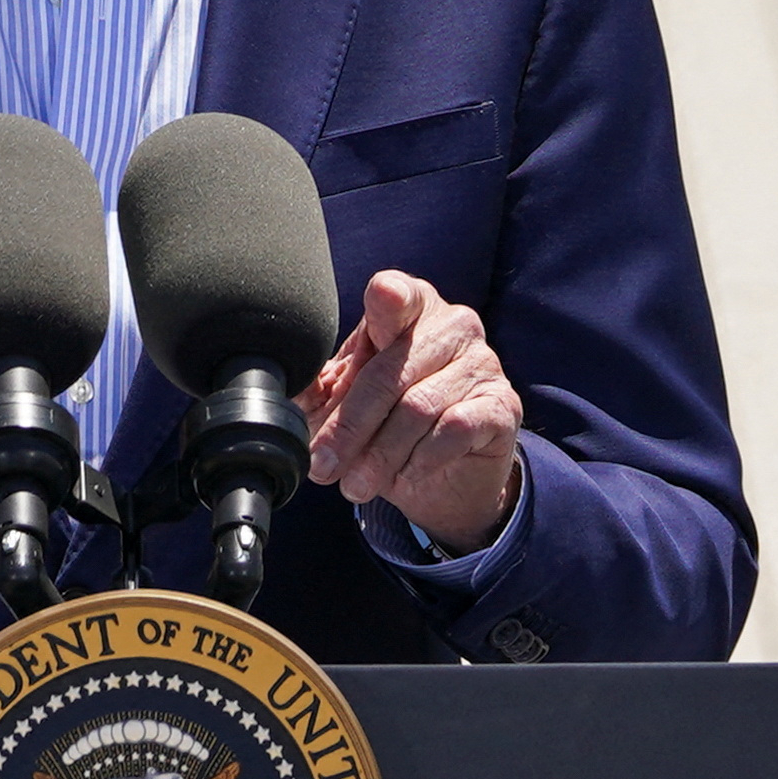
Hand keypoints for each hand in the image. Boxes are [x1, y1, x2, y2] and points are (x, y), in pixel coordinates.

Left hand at [301, 272, 522, 555]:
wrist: (444, 476)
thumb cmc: (387, 421)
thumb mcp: (343, 402)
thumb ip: (315, 389)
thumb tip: (275, 395)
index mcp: (408, 308)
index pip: (396, 294)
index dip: (388, 299)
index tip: (381, 300)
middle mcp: (452, 325)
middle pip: (391, 370)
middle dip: (350, 426)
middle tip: (324, 464)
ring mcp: (482, 363)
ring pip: (419, 407)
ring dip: (379, 453)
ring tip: (355, 484)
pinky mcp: (502, 405)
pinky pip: (455, 428)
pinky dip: (421, 457)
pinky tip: (406, 474)